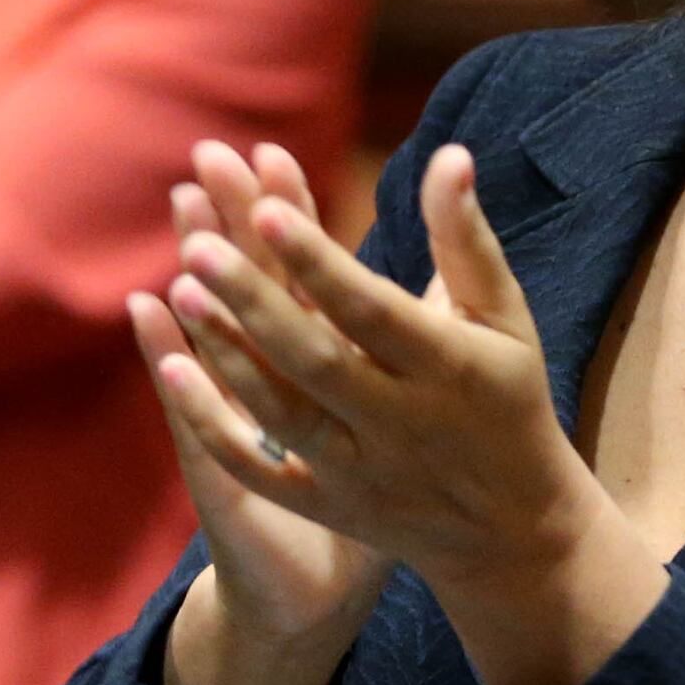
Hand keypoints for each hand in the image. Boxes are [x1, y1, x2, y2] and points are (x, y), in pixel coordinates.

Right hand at [140, 143, 395, 684]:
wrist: (315, 596)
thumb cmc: (367, 501)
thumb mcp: (389, 418)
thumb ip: (400, 349)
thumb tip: (432, 280)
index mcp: (315, 365)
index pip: (298, 277)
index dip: (286, 219)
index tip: (273, 154)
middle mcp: (267, 384)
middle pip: (248, 292)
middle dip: (229, 228)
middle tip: (207, 161)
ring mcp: (238, 424)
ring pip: (215, 340)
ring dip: (196, 279)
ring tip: (181, 217)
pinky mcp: (221, 469)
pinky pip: (196, 409)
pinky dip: (172, 365)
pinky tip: (149, 315)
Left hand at [154, 139, 668, 684]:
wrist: (512, 529)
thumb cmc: (508, 397)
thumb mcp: (503, 318)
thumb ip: (466, 239)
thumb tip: (447, 155)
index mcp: (449, 367)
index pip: (371, 309)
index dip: (318, 261)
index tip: (267, 208)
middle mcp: (403, 423)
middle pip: (317, 359)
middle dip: (255, 302)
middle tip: (198, 244)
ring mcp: (361, 471)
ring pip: (284, 413)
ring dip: (228, 353)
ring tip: (180, 287)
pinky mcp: (330, 506)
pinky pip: (262, 471)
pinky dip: (215, 427)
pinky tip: (172, 374)